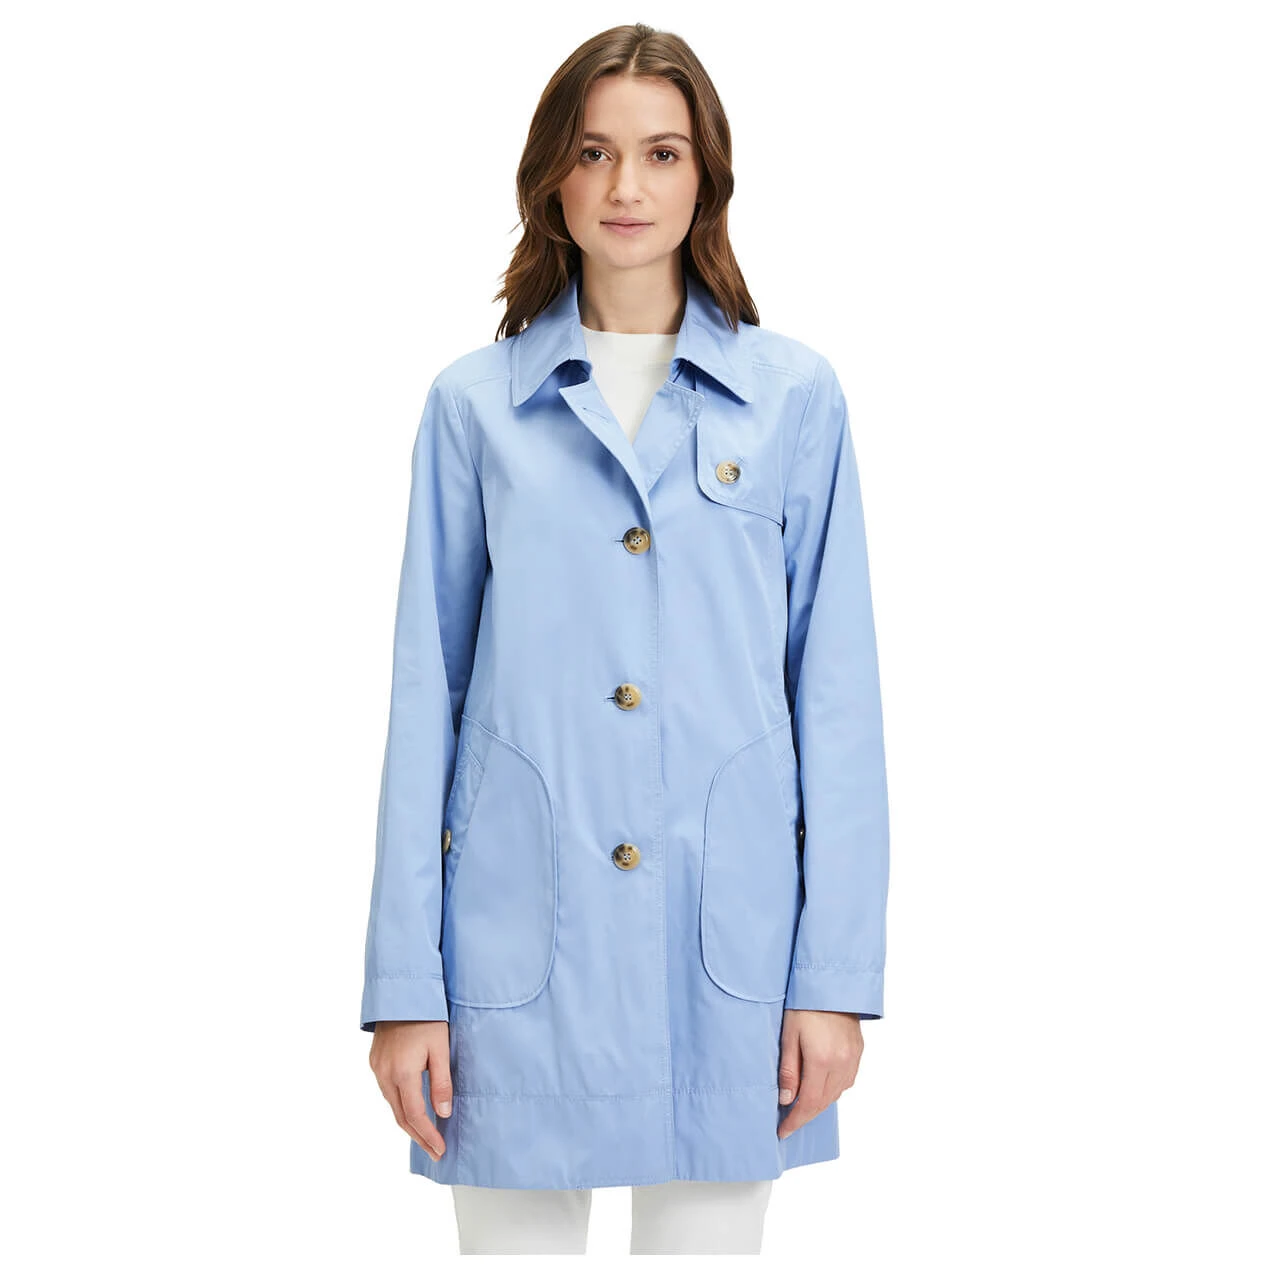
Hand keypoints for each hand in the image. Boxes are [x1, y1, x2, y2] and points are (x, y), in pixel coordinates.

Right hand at [369, 1019, 452, 1160]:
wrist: (401, 992)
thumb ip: (441, 1082)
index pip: (415, 1116)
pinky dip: (400, 1106)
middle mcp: (385, 1074)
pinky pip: (387, 1092)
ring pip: (392, 1105)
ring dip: (408, 1123)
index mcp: (403, 1073)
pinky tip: (411, 1110)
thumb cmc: (426, 1016)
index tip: (440, 1150)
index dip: (428, 1136)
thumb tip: (442, 1114)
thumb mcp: (441, 1047)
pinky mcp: (375, 1061)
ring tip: (426, 1136)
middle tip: (435, 1152)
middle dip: (418, 1137)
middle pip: (401, 1116)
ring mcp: (377, 1068)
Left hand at [776, 1008, 862, 1139]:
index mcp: (822, 1061)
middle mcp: (841, 1064)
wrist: (831, 983)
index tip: (783, 1131)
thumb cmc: (805, 1005)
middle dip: (805, 1114)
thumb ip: (788, 1070)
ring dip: (819, 1102)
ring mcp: (852, 1059)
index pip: (808, 1103)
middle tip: (789, 1121)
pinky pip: (846, 1081)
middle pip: (823, 1102)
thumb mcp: (788, 1035)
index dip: (796, 1121)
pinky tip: (821, 1085)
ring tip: (802, 1105)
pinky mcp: (858, 1052)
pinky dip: (833, 1089)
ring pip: (836, 1093)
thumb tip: (786, 1100)